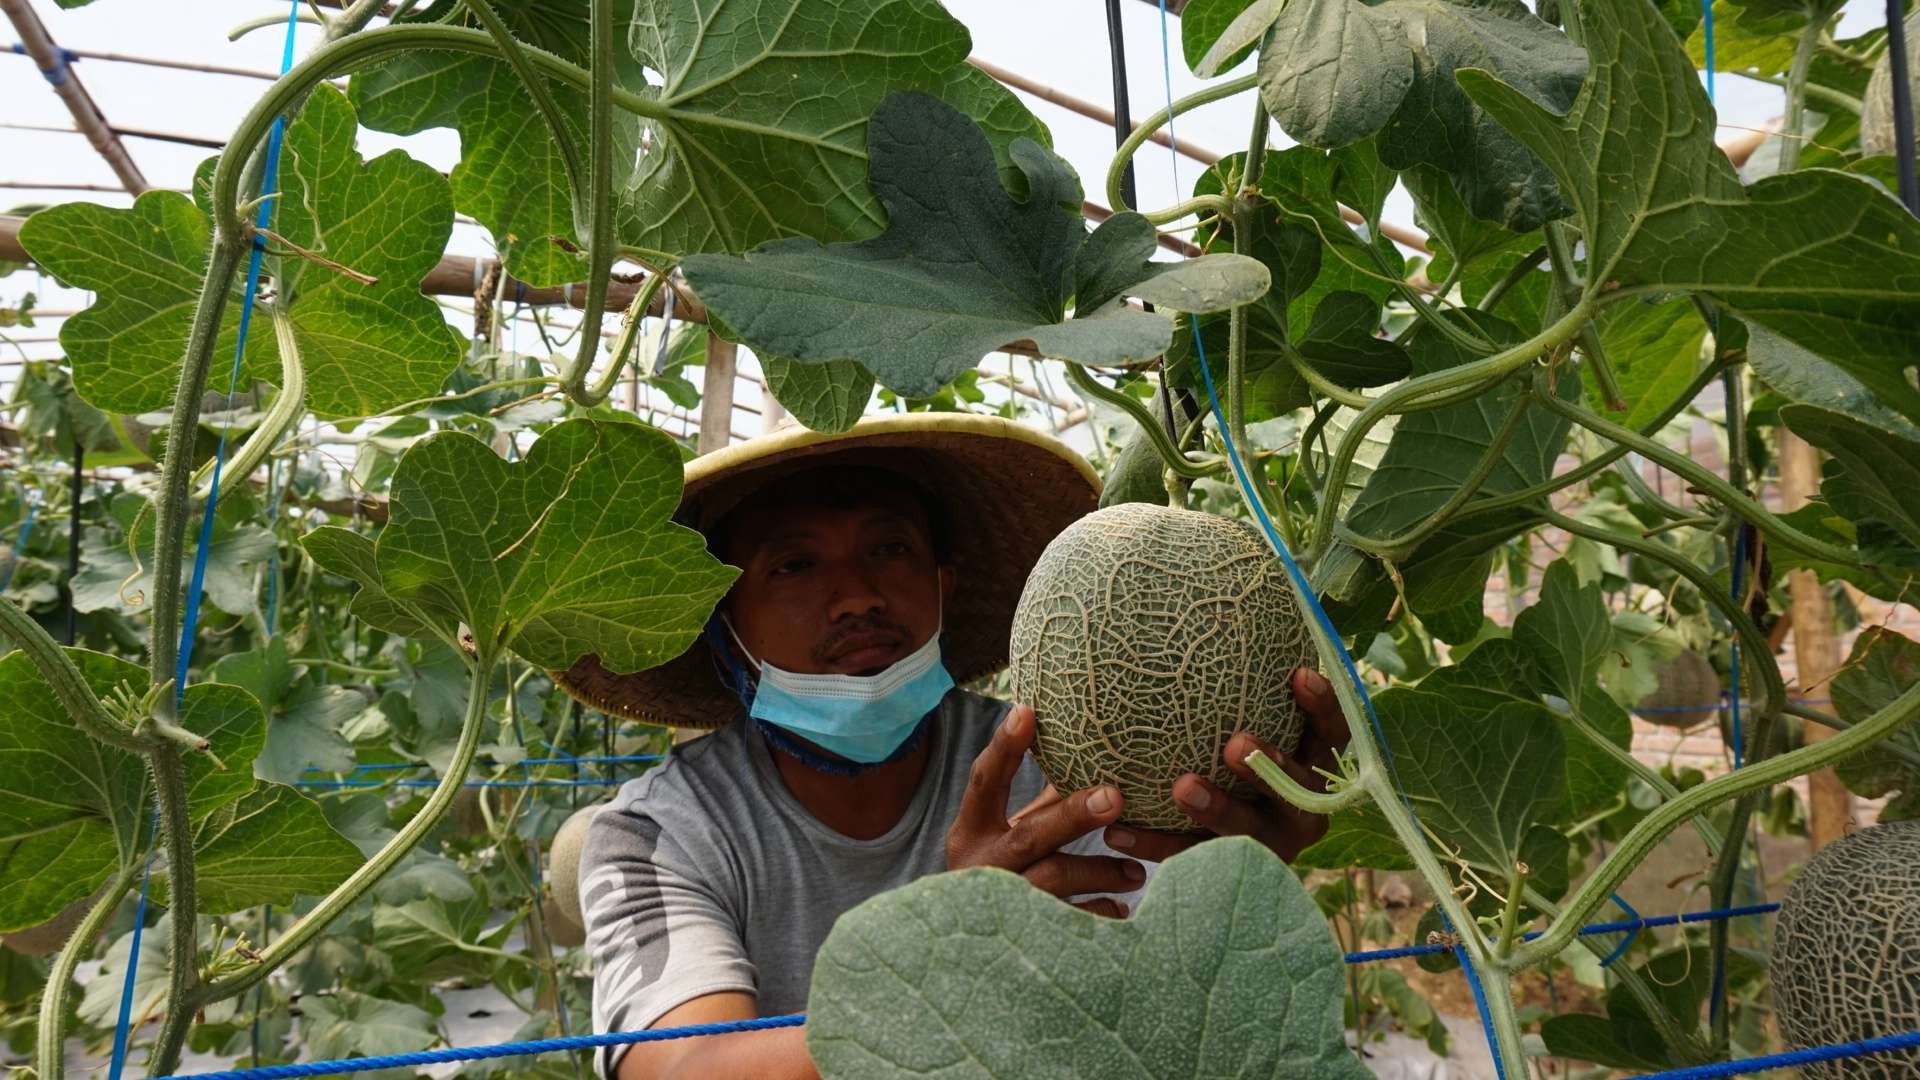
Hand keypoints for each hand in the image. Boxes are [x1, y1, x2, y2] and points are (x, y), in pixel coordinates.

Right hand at [946, 704, 1145, 916]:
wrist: (963, 954)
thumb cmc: (999, 875)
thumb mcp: (1004, 837)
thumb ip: (1042, 805)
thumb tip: (1090, 758)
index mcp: (972, 832)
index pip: (984, 782)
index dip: (1004, 748)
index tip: (1028, 712)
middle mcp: (983, 865)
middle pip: (1030, 835)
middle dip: (1073, 815)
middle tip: (1115, 796)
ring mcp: (1002, 901)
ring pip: (1054, 880)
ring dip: (1099, 869)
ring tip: (1135, 871)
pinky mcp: (1024, 935)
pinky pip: (1068, 924)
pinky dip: (1097, 913)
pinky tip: (1122, 909)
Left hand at [1104, 668, 1350, 863]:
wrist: (1219, 846)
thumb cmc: (1230, 753)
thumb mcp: (1245, 720)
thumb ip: (1242, 687)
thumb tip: (1231, 592)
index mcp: (1315, 767)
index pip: (1332, 735)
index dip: (1321, 707)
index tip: (1298, 672)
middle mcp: (1302, 809)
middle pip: (1297, 789)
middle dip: (1268, 766)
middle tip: (1235, 742)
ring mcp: (1268, 846)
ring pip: (1247, 831)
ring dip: (1216, 807)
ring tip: (1181, 786)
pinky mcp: (1226, 870)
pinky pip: (1190, 858)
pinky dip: (1155, 843)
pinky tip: (1117, 831)